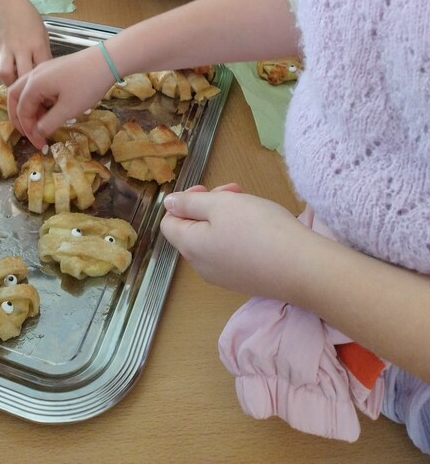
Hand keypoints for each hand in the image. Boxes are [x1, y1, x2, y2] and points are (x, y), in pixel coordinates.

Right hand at [0, 0, 50, 84]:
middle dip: (27, 86)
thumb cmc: (28, 17)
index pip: (42, 68)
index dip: (45, 81)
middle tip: (30, 93)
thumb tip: (45, 73)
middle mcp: (20, 48)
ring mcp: (5, 49)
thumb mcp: (42, 33)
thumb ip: (43, 53)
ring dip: (10, 83)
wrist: (6, 4)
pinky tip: (5, 74)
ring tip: (16, 84)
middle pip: (23, 75)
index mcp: (37, 43)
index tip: (47, 88)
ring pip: (4, 74)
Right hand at [8, 45, 112, 146]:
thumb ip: (48, 123)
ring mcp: (43, 70)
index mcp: (34, 84)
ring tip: (42, 124)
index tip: (39, 144)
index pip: (22, 111)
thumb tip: (37, 133)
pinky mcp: (53, 70)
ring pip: (26, 91)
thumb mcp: (68, 109)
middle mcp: (34, 75)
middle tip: (29, 133)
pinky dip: (39, 100)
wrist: (107, 60)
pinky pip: (38, 86)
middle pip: (15, 97)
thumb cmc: (87, 85)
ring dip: (29, 108)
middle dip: (20, 118)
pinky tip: (51, 109)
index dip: (28, 130)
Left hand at [160, 187, 311, 299]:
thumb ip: (189, 203)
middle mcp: (201, 267)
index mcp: (190, 246)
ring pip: (212, 240)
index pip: (169, 223)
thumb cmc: (258, 228)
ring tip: (250, 206)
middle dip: (208, 206)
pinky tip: (259, 228)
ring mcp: (224, 277)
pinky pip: (230, 253)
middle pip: (192, 231)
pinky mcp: (245, 281)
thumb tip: (168, 203)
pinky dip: (237, 236)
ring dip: (224, 218)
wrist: (302, 267)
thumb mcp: (220, 205)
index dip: (183, 202)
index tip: (208, 190)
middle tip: (234, 191)